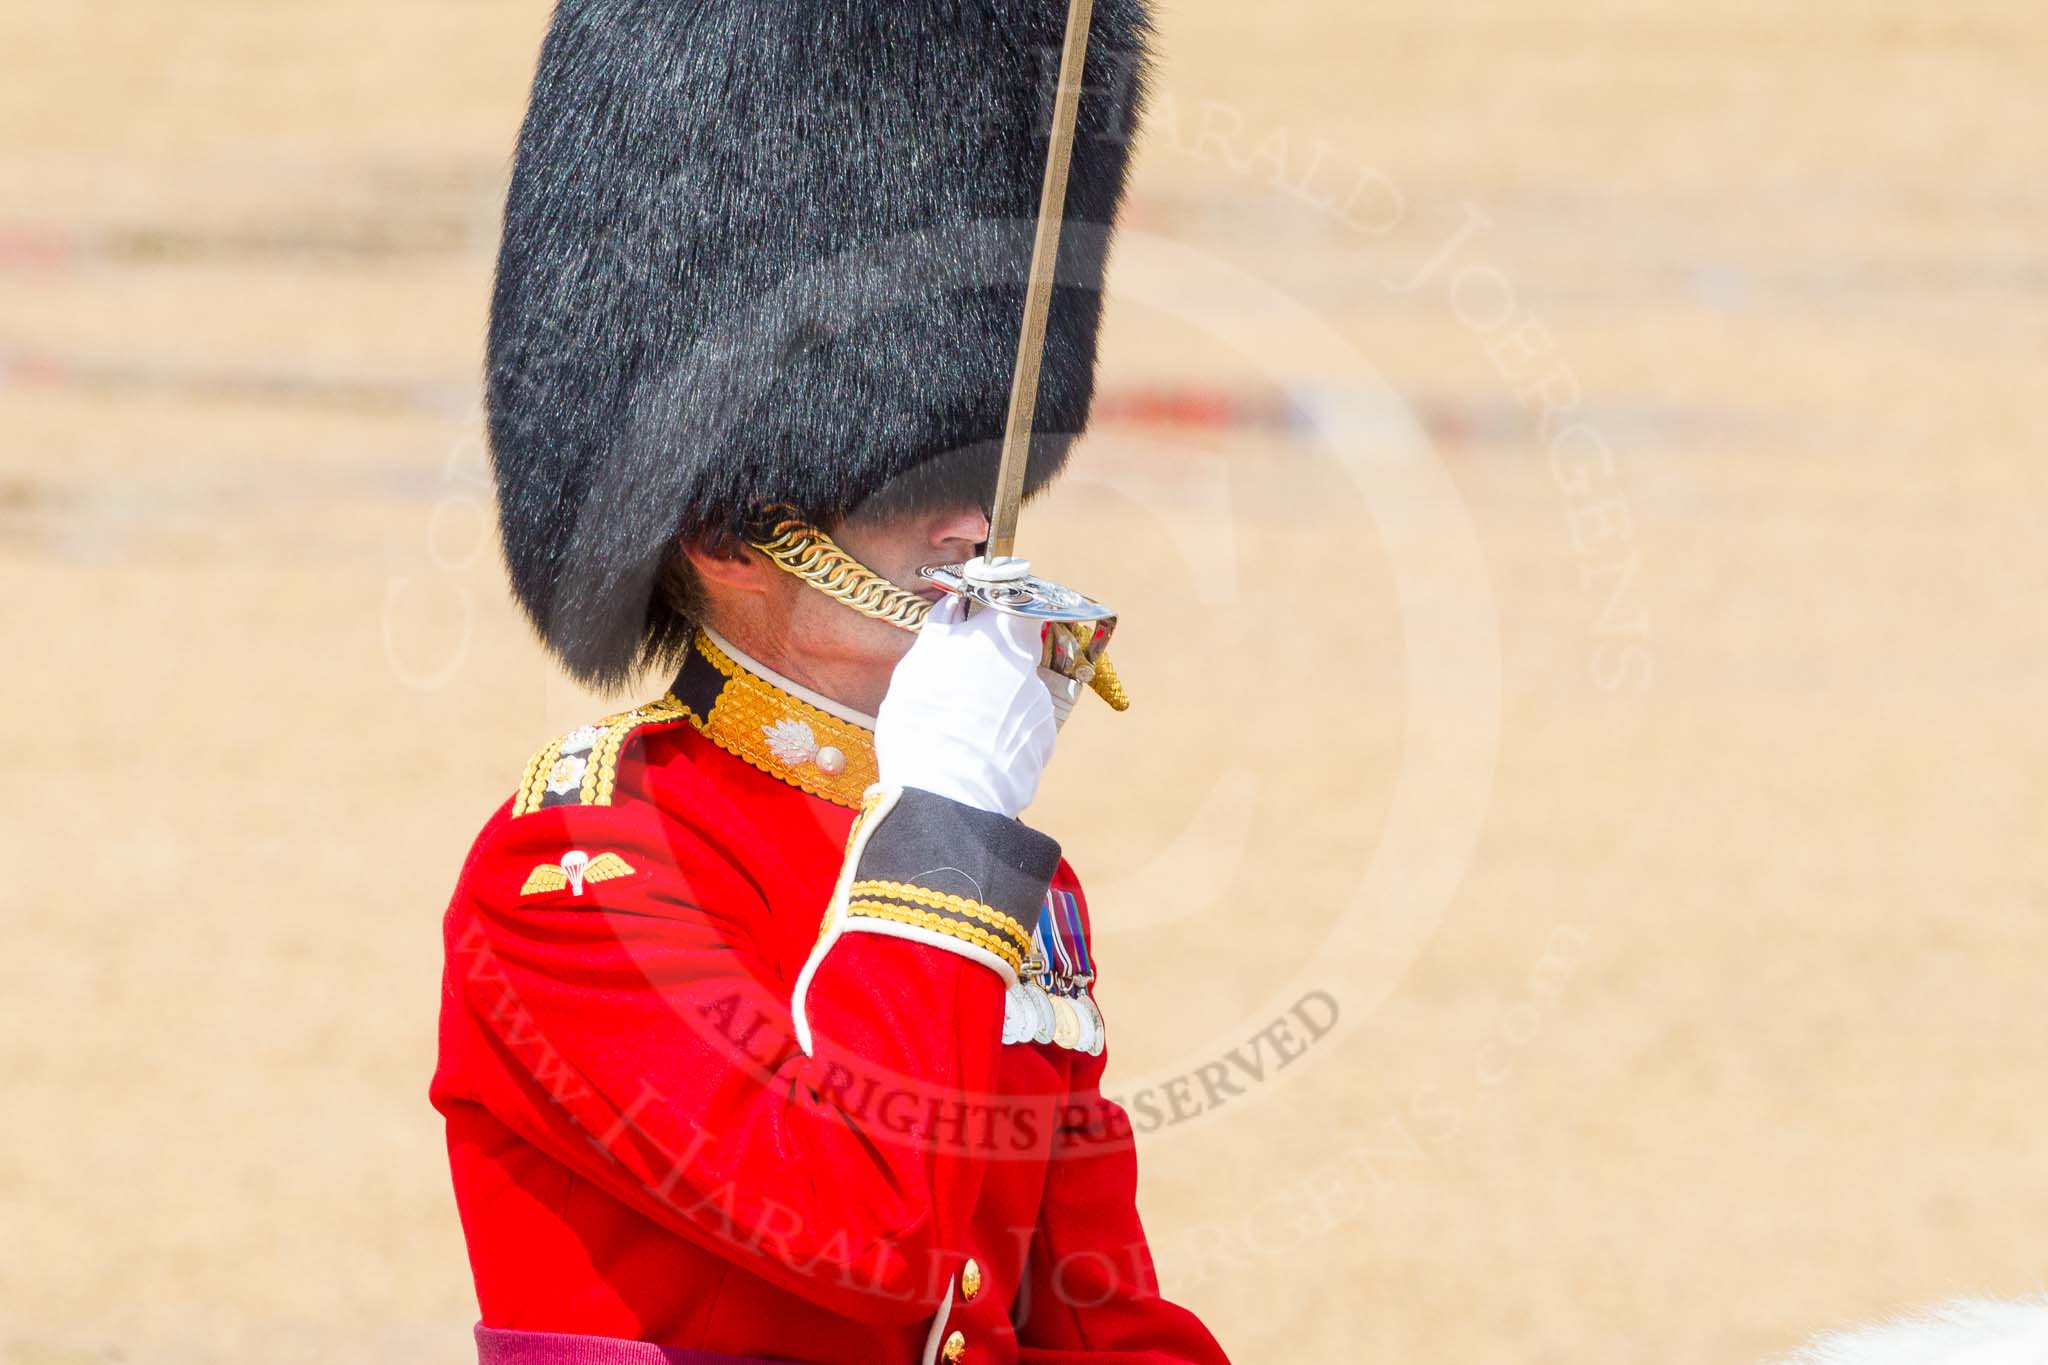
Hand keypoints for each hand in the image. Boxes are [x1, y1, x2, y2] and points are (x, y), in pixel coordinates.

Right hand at [875, 594, 1058, 816]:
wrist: (946, 797)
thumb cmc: (923, 725)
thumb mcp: (917, 666)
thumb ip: (941, 628)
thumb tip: (954, 605)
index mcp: (1000, 639)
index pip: (1013, 602)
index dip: (996, 607)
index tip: (978, 614)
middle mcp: (1029, 669)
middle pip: (1016, 650)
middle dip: (991, 659)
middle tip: (958, 680)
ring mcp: (1041, 708)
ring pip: (1018, 691)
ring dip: (997, 699)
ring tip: (962, 727)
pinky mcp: (1043, 745)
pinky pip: (1023, 727)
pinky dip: (1004, 733)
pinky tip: (977, 751)